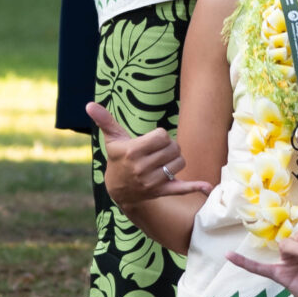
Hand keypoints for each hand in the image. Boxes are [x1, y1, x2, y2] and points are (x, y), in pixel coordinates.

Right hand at [88, 102, 213, 212]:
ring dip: (175, 160)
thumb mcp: (112, 139)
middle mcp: (142, 168)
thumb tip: (89, 105)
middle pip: (174, 148)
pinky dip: (195, 187)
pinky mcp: (161, 191)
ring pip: (179, 163)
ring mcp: (152, 181)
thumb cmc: (118, 158)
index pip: (162, 136)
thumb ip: (105, 121)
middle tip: (157, 152)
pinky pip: (182, 188)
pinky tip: (208, 187)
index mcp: (133, 152)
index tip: (151, 141)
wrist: (118, 189)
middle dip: (169, 147)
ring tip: (162, 162)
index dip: (160, 136)